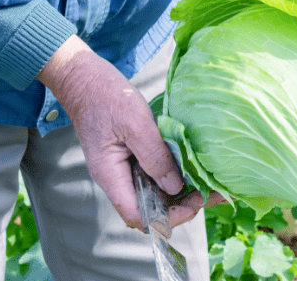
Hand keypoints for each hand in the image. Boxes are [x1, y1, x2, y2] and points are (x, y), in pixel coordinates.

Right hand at [37, 35, 225, 229]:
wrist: (85, 79)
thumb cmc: (105, 96)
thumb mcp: (135, 124)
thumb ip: (155, 156)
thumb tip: (176, 186)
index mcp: (111, 176)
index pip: (139, 215)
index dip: (168, 217)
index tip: (194, 202)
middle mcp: (118, 178)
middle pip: (151, 208)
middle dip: (182, 207)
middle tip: (211, 193)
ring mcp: (125, 168)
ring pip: (155, 193)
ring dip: (181, 193)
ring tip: (209, 184)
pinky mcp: (132, 156)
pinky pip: (154, 175)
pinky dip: (174, 175)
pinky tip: (193, 168)